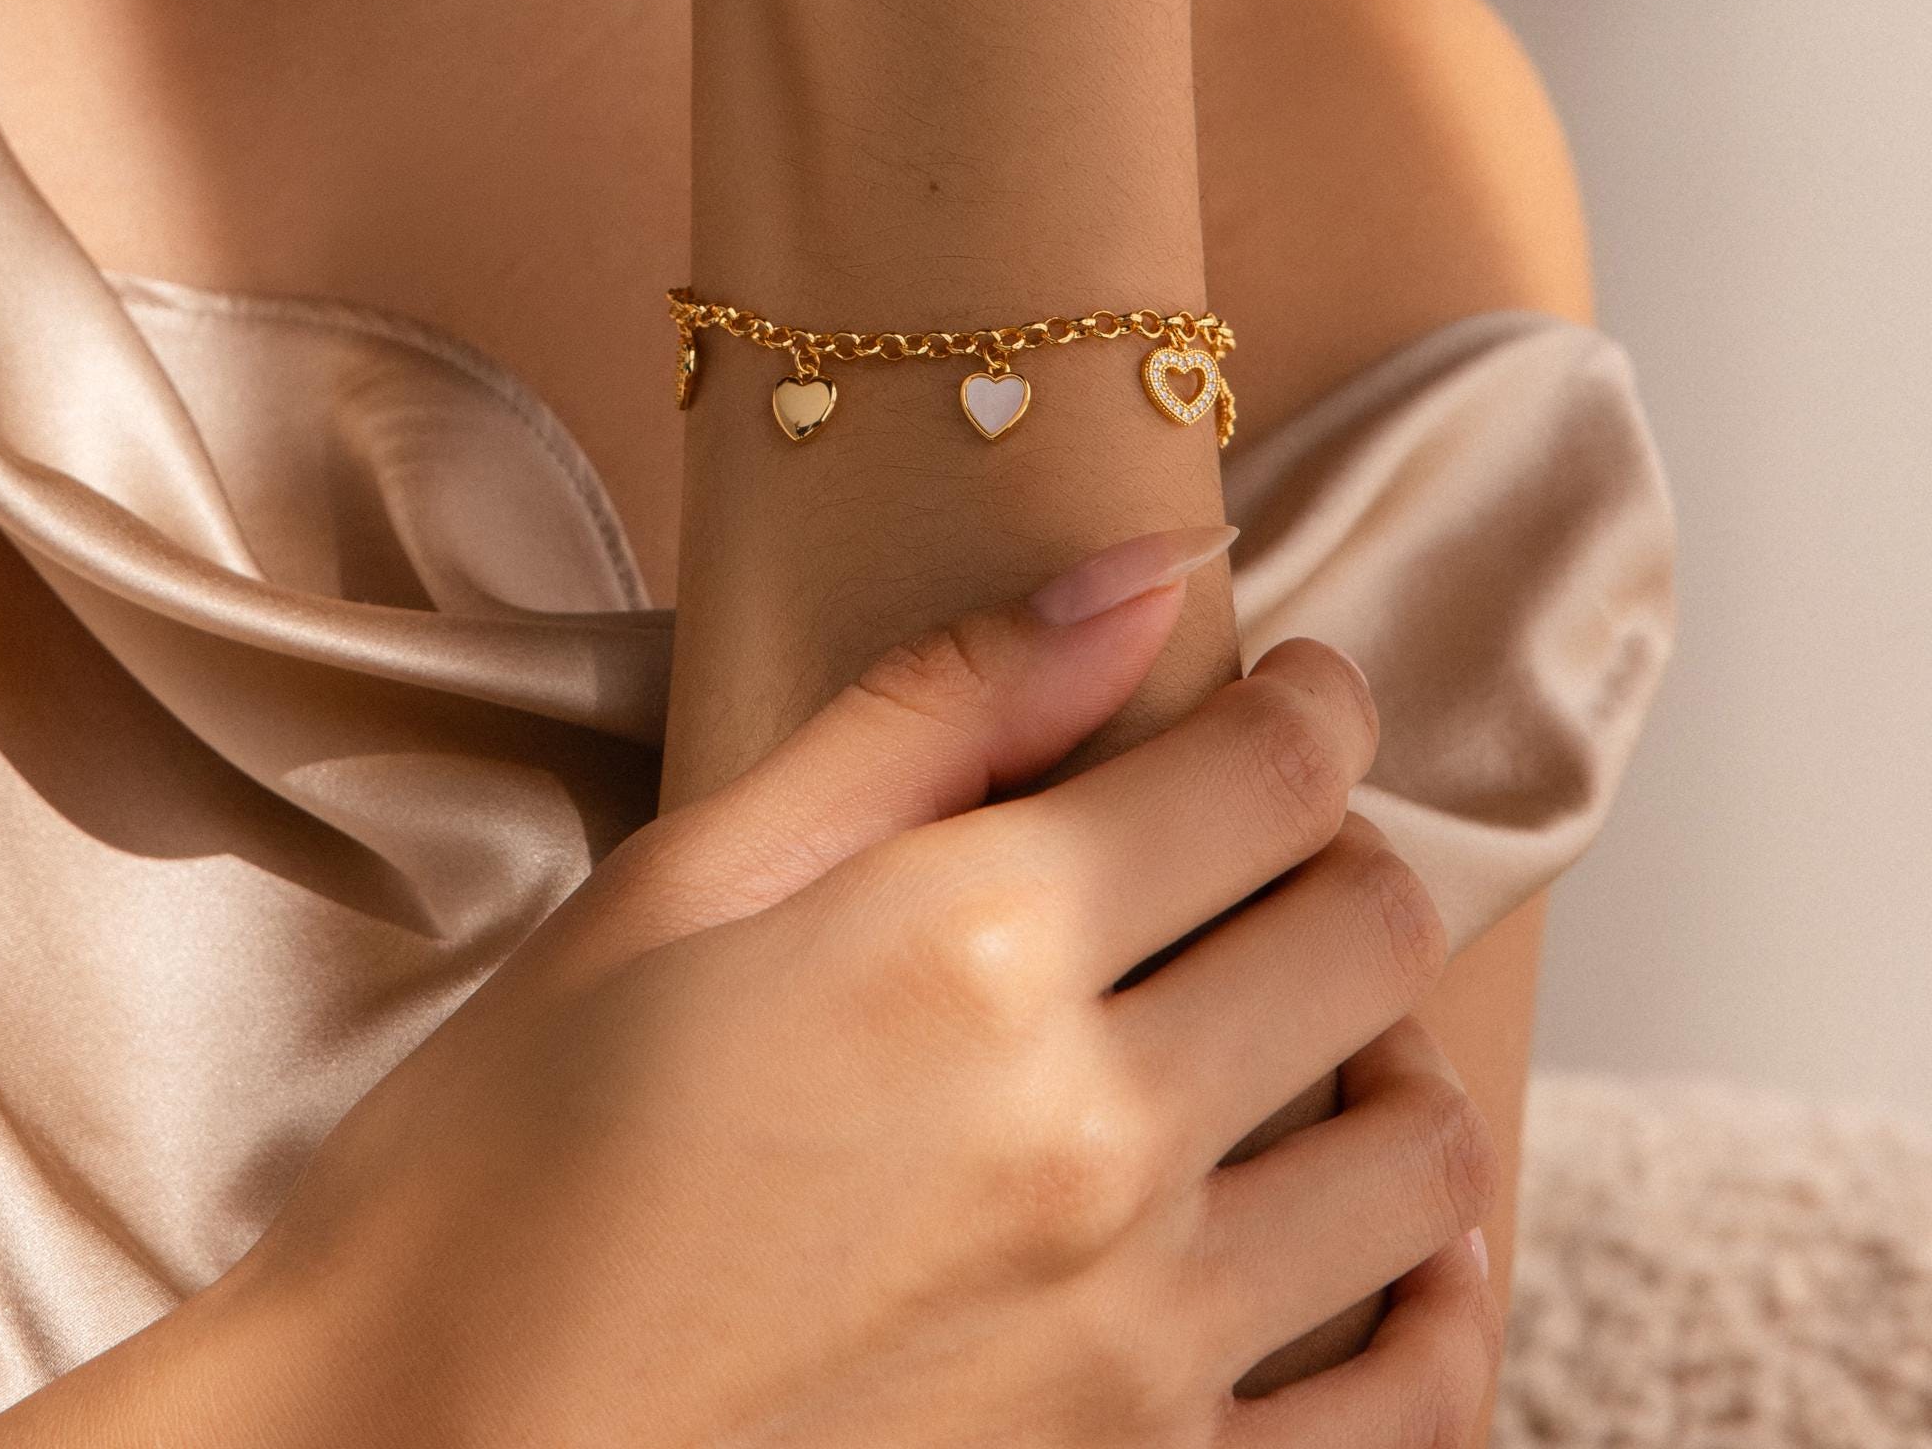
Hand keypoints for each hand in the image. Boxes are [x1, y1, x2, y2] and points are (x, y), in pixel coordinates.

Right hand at [185, 564, 1500, 1448]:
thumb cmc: (504, 1175)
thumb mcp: (676, 886)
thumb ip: (924, 718)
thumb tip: (1130, 578)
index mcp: (966, 949)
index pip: (1264, 779)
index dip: (1304, 706)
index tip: (1290, 690)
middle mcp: (1091, 1138)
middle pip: (1364, 938)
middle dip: (1339, 857)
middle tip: (1268, 844)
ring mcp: (1139, 1348)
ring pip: (1418, 1158)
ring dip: (1390, 1059)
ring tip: (1309, 1029)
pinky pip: (1416, 1411)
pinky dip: (1439, 1310)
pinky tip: (1395, 1257)